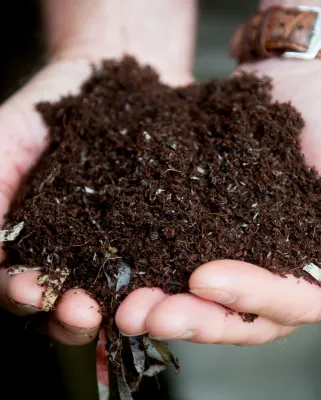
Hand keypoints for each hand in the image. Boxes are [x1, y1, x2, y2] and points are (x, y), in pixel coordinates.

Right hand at [0, 0, 195, 344]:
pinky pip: (170, 255)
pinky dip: (171, 272)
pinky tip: (176, 281)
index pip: (24, 281)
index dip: (23, 291)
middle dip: (74, 313)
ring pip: (123, 290)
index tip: (32, 290)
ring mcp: (128, 242)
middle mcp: (83, 250)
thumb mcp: (9, 135)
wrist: (113, 76)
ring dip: (123, 306)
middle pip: (74, 300)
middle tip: (84, 312)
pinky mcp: (166, 227)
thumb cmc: (55, 103)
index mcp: (39, 239)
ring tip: (130, 307)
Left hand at [116, 59, 320, 343]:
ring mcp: (240, 251)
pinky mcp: (209, 225)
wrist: (305, 82)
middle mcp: (278, 271)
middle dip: (194, 317)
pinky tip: (124, 269)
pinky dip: (153, 263)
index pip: (288, 303)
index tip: (203, 279)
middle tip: (147, 315)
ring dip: (165, 304)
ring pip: (203, 295)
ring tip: (126, 306)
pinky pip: (180, 250)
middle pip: (238, 314)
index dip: (247, 297)